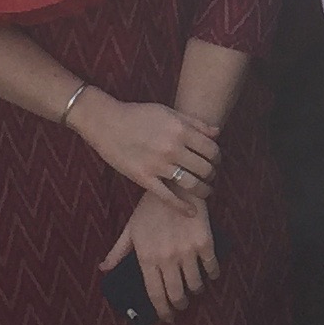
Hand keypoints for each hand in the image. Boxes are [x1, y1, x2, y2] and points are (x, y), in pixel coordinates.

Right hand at [72, 93, 217, 212]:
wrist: (106, 123)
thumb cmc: (138, 115)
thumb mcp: (168, 112)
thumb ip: (194, 123)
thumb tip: (217, 133)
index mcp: (180, 130)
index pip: (212, 150)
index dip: (218, 158)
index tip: (215, 161)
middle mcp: (172, 148)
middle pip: (205, 169)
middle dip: (212, 175)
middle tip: (210, 177)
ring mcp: (158, 165)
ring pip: (191, 185)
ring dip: (203, 191)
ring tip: (205, 191)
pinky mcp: (144, 178)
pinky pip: (167, 197)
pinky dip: (182, 207)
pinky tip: (191, 212)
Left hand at [103, 188, 217, 321]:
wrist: (174, 185)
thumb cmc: (150, 209)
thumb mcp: (131, 230)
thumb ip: (118, 251)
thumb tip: (104, 269)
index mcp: (147, 258)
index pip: (155, 294)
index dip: (162, 310)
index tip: (167, 317)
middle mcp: (167, 258)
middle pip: (177, 294)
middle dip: (180, 305)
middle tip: (181, 306)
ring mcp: (187, 251)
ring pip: (195, 284)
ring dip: (196, 290)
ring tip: (194, 288)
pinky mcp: (204, 242)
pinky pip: (211, 267)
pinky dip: (212, 275)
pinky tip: (210, 275)